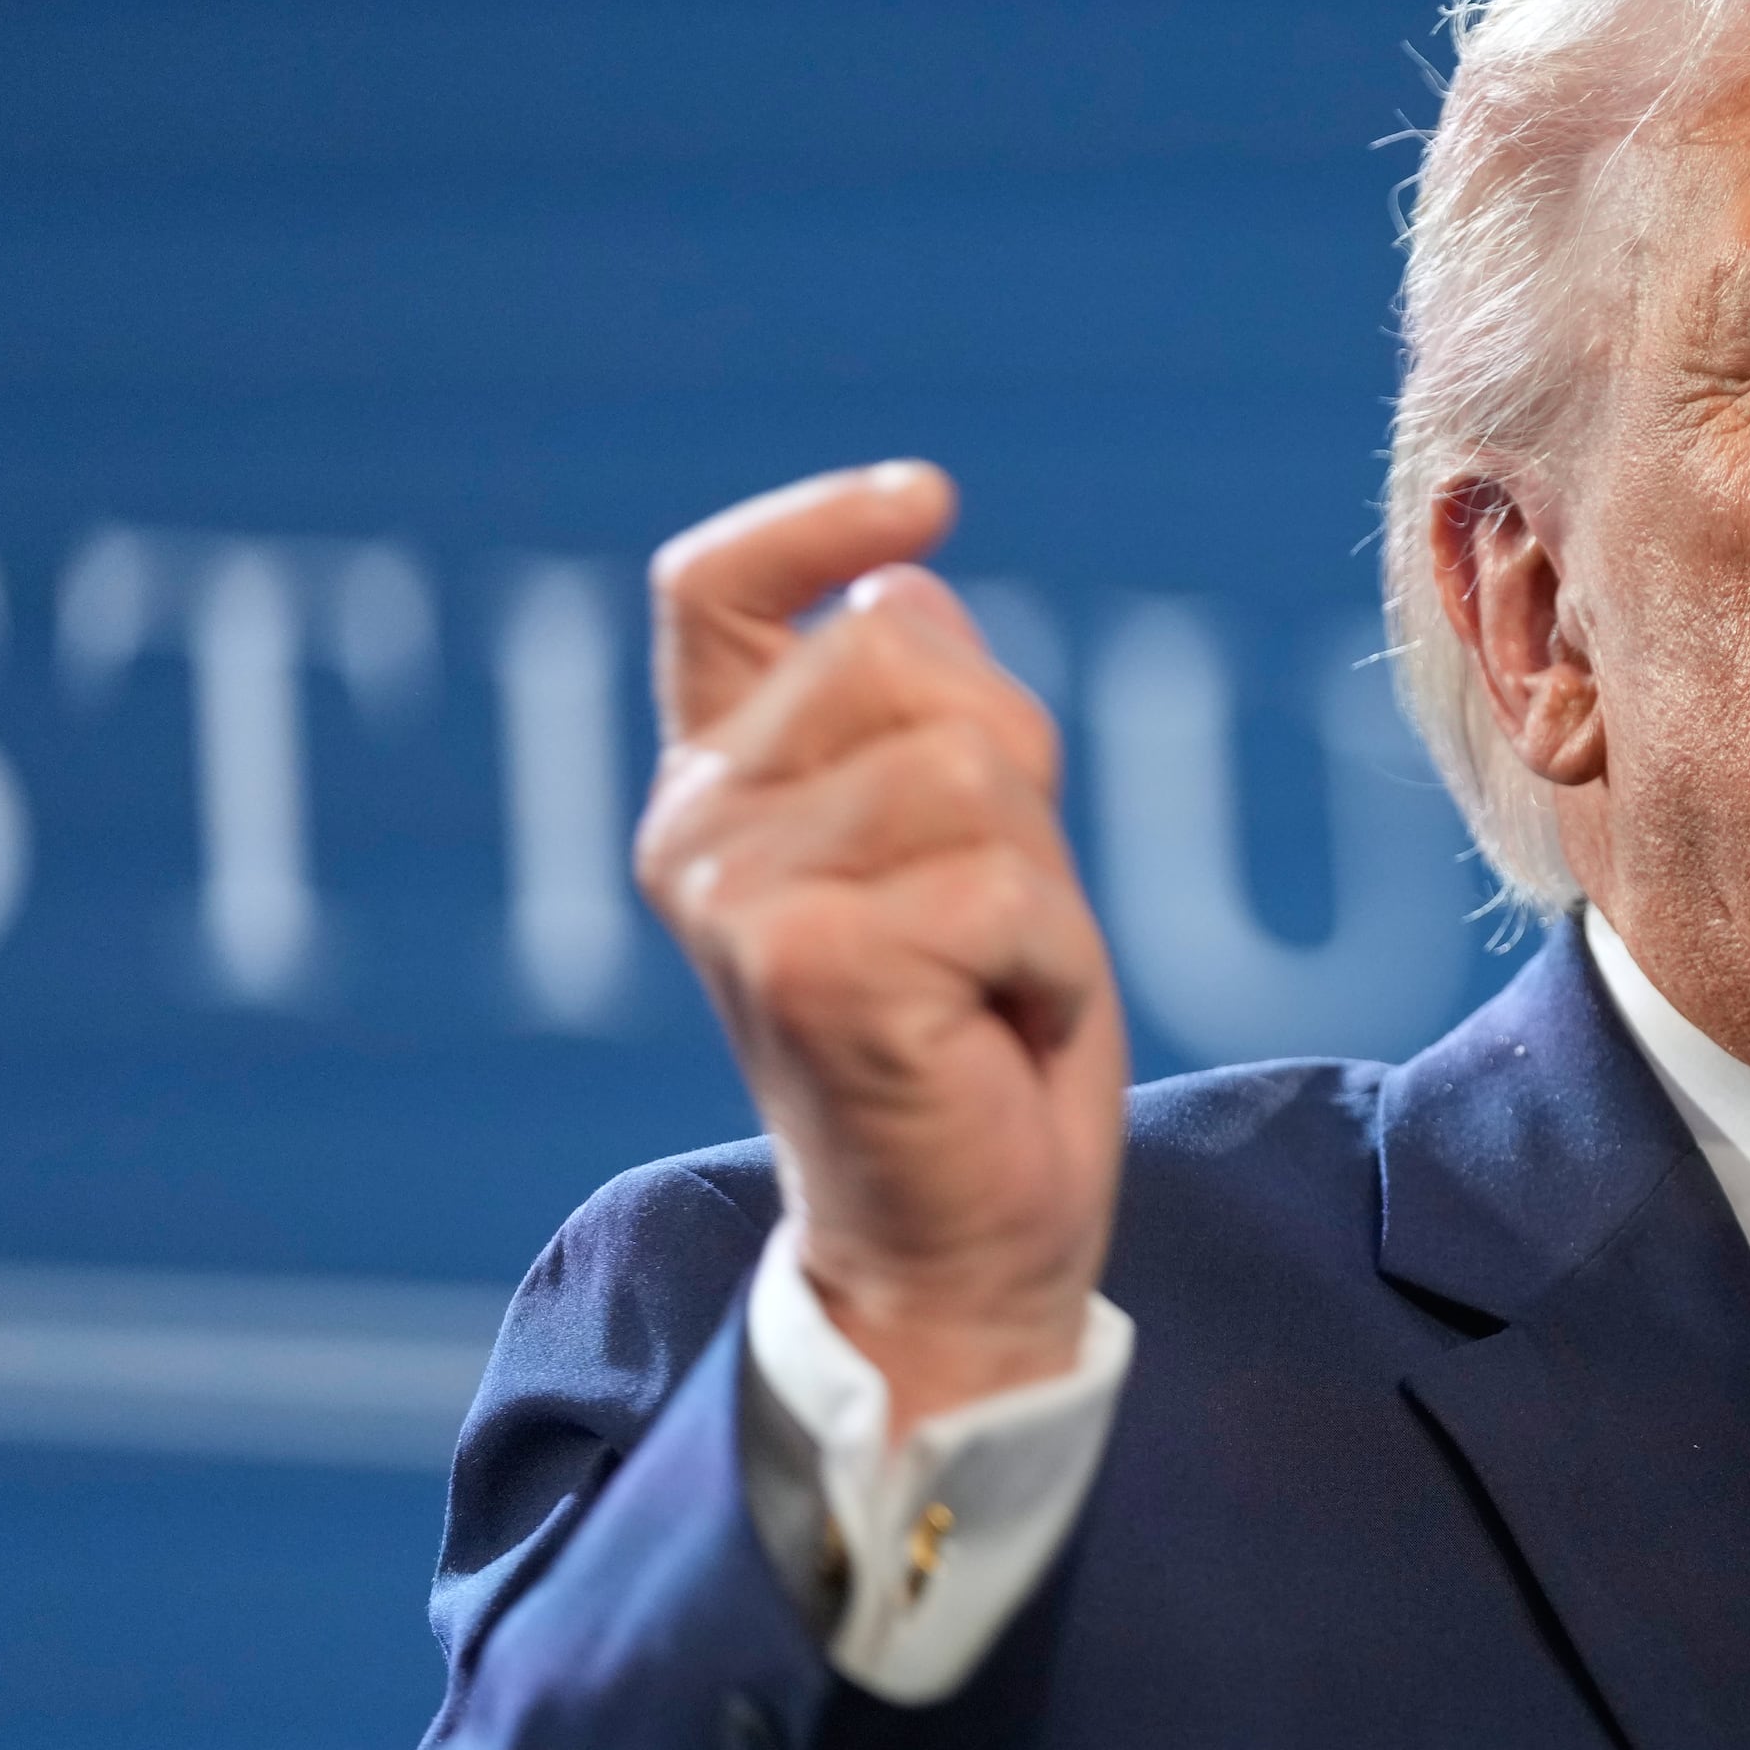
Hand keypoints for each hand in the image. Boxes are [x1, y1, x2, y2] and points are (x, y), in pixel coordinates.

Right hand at [635, 463, 1126, 1435]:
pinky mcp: (810, 964)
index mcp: (717, 785)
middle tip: (992, 917)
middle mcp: (697, 828)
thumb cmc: (974, 1050)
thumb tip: (910, 580)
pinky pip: (1010, 887)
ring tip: (993, 981)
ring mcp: (739, 894)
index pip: (715, 592)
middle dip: (1012, 773)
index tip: (928, 499)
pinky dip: (1052, 962)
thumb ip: (928, 724)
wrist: (956, 1250)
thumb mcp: (966, 851)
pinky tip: (1000, 1031)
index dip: (814, 521)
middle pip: (907, 659)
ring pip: (974, 770)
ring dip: (1041, 883)